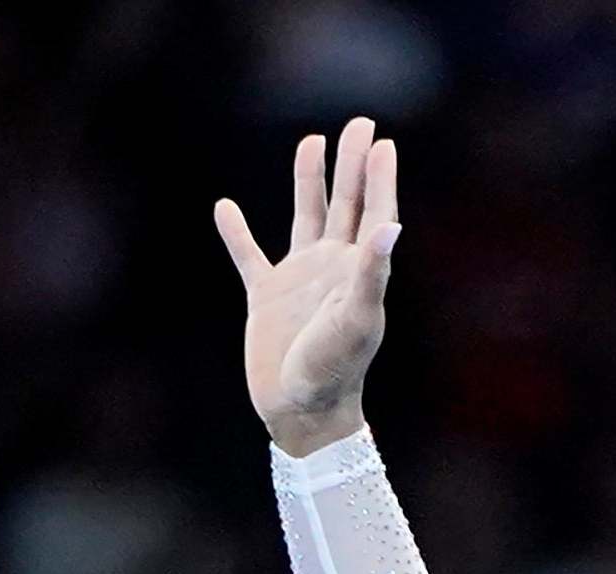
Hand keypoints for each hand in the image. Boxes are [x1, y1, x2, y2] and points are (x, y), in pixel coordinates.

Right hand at [213, 117, 399, 455]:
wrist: (302, 409)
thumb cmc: (336, 370)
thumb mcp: (357, 319)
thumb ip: (372, 272)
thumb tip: (390, 226)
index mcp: (359, 271)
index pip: (375, 213)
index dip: (380, 179)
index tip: (382, 142)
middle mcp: (332, 268)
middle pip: (346, 204)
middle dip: (352, 165)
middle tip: (359, 123)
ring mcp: (300, 280)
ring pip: (306, 217)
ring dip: (309, 182)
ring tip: (311, 142)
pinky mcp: (267, 297)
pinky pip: (249, 256)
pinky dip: (237, 233)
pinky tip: (225, 207)